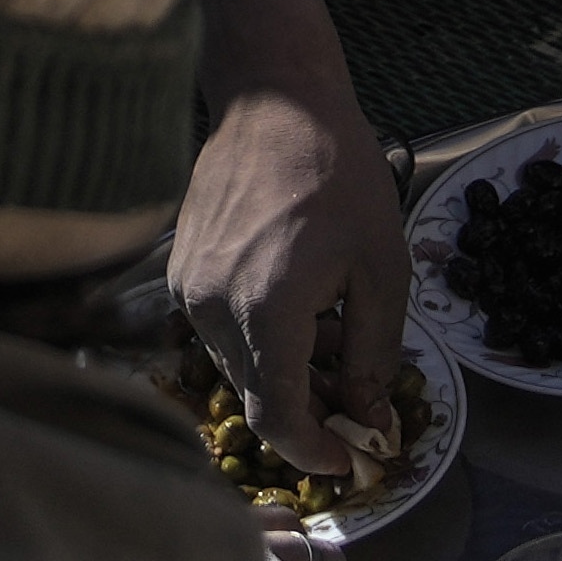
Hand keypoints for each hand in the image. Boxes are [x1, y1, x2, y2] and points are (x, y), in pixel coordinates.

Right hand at [172, 78, 415, 460]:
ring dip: (285, 369)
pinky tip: (299, 303)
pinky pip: (219, 330)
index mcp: (265, 309)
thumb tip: (367, 418)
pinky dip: (259, 336)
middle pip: (257, 394)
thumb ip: (374, 353)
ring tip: (333, 329)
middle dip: (309, 408)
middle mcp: (211, 306)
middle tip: (356, 397)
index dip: (312, 451)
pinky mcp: (179, 270)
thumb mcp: (381, 267)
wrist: (275, 101)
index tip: (346, 459)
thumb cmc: (338, 173)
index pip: (277, 417)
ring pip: (237, 364)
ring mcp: (188, 288)